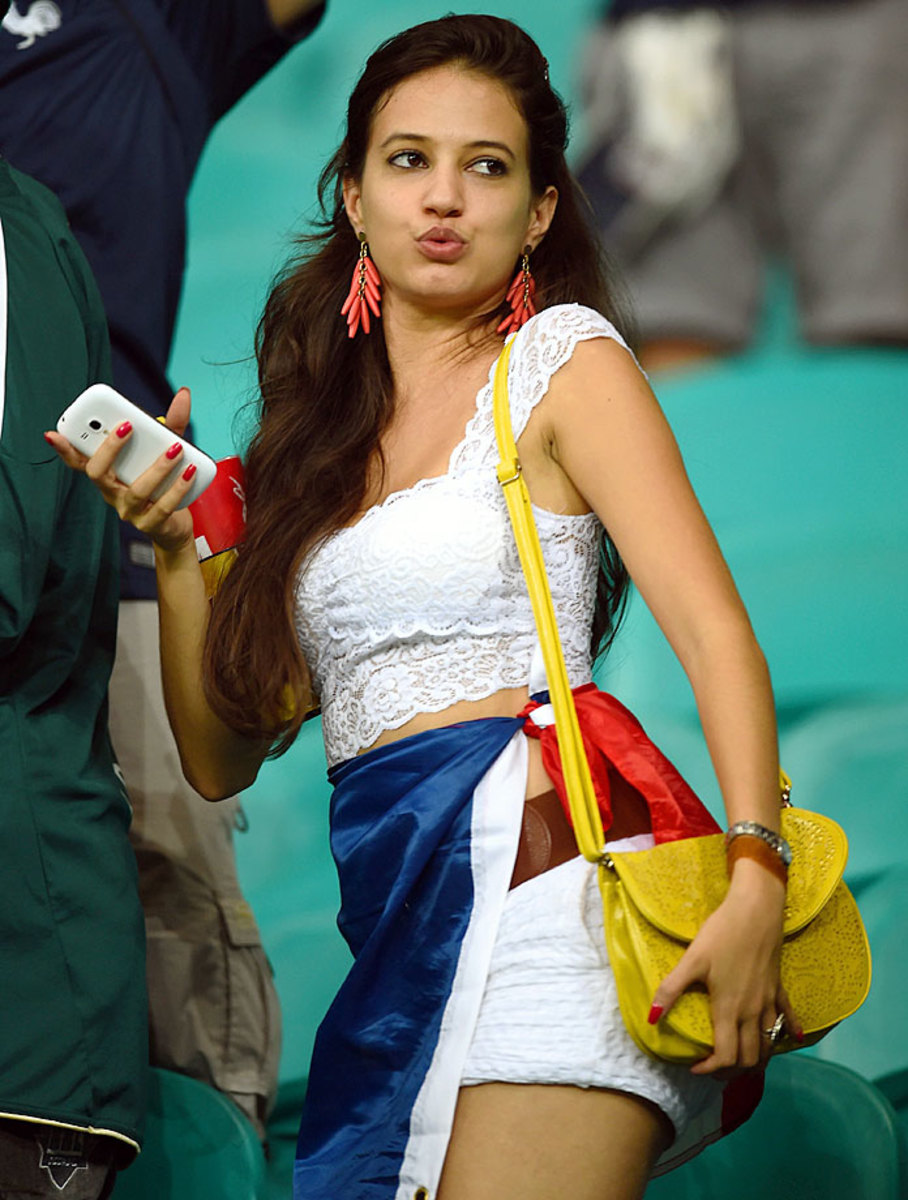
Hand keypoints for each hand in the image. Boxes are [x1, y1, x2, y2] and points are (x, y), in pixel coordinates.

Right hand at [45, 387, 195, 554]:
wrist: (176, 525)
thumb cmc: (162, 483)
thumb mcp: (165, 450)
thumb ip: (171, 425)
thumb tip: (183, 394)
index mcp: (108, 473)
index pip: (79, 461)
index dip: (64, 449)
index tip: (53, 433)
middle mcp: (112, 493)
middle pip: (98, 473)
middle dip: (109, 448)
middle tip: (126, 426)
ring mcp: (130, 511)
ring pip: (136, 490)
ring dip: (156, 468)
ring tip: (175, 449)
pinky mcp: (150, 524)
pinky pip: (162, 507)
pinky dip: (177, 487)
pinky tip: (189, 471)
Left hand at [650, 862, 800, 1074]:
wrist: (756, 911)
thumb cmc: (722, 934)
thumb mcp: (692, 960)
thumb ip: (671, 990)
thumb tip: (651, 1018)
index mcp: (730, 1009)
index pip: (726, 1057)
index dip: (710, 1070)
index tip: (695, 1067)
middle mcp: (753, 1012)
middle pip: (749, 1058)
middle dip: (732, 1072)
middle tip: (714, 1068)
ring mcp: (769, 1002)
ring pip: (768, 1045)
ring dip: (756, 1059)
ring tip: (740, 1061)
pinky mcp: (779, 988)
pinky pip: (788, 1018)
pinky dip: (787, 1033)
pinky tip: (794, 1038)